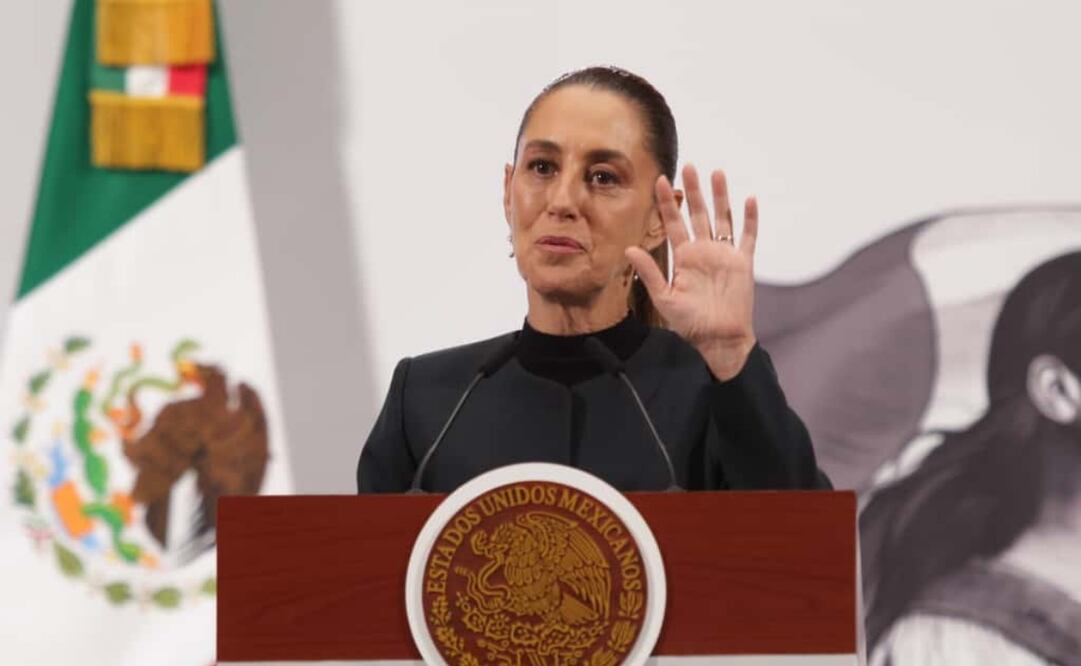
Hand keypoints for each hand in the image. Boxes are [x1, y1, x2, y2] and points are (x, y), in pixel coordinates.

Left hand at [626, 164, 757, 380]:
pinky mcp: (743, 263)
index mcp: (683, 258)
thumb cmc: (690, 323)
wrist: (718, 339)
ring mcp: (724, 255)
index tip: (660, 181)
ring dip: (720, 197)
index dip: (667, 203)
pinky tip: (749, 200)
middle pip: (697, 214)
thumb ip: (649, 272)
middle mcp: (703, 251)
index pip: (673, 223)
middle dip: (693, 190)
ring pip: (722, 218)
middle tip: (689, 166)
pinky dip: (749, 219)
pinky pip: (748, 237)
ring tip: (717, 173)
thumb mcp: (664, 297)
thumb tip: (630, 249)